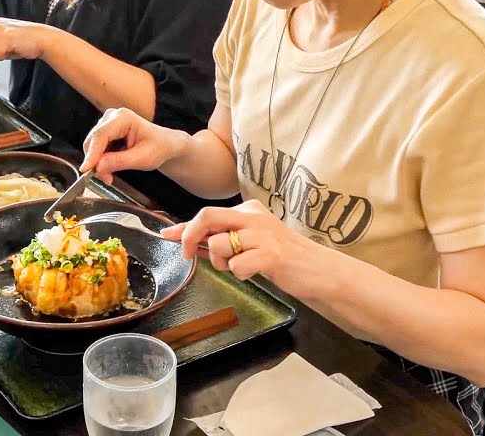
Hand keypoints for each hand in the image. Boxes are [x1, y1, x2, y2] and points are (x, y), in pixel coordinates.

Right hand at [81, 108, 183, 183]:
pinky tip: (111, 167)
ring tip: (111, 175)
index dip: (92, 153)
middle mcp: (112, 117)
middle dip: (96, 162)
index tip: (86, 169)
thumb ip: (120, 161)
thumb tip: (98, 167)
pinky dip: (101, 161)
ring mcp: (107, 124)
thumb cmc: (158, 147)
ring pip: (92, 146)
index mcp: (123, 118)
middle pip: (93, 141)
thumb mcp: (142, 158)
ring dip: (98, 163)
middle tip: (106, 179)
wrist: (164, 144)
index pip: (101, 135)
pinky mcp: (105, 132)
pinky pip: (96, 149)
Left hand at [160, 200, 318, 282]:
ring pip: (219, 244)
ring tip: (239, 266)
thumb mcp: (251, 241)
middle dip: (190, 236)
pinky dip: (239, 274)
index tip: (167, 235)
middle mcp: (254, 217)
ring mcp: (263, 234)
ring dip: (221, 263)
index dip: (184, 226)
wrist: (317, 269)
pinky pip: (237, 265)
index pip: (207, 214)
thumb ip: (223, 238)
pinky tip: (254, 272)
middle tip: (188, 254)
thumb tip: (189, 240)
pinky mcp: (271, 254)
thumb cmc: (281, 257)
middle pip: (207, 217)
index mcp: (249, 210)